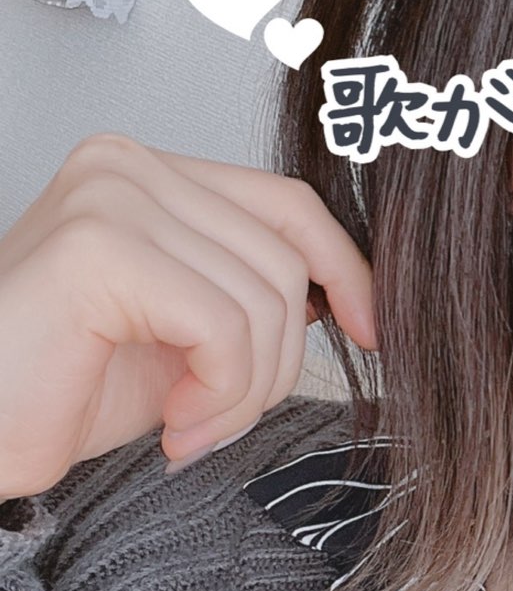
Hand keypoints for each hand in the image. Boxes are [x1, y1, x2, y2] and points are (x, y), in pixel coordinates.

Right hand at [0, 132, 377, 497]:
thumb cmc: (63, 387)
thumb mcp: (188, 334)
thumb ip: (252, 293)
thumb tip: (339, 291)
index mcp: (151, 174)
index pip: (290, 205)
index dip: (345, 268)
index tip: (371, 328)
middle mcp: (127, 165)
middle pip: (284, 259)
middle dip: (278, 362)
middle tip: (222, 415)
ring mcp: (109, 197)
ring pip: (264, 299)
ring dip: (245, 391)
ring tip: (191, 424)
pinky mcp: (97, 248)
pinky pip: (224, 326)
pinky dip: (220, 393)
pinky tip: (174, 423)